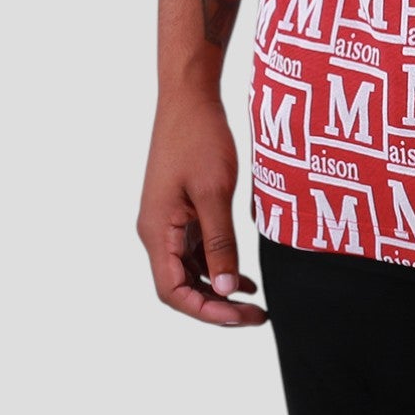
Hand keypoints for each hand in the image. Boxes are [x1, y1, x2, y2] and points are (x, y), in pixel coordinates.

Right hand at [137, 85, 267, 327]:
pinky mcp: (180, 210)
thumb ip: (220, 243)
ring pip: (189, 271)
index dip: (206, 311)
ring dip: (217, 289)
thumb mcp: (215, 192)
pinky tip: (242, 276)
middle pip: (180, 287)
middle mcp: (157, 232)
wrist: (190, 96)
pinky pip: (196, 250)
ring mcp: (168, 221)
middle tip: (256, 316)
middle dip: (216, 307)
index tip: (242, 318)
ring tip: (254, 303)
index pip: (173, 292)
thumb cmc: (200, 137)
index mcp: (158, 231)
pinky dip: (217, 266)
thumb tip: (224, 291)